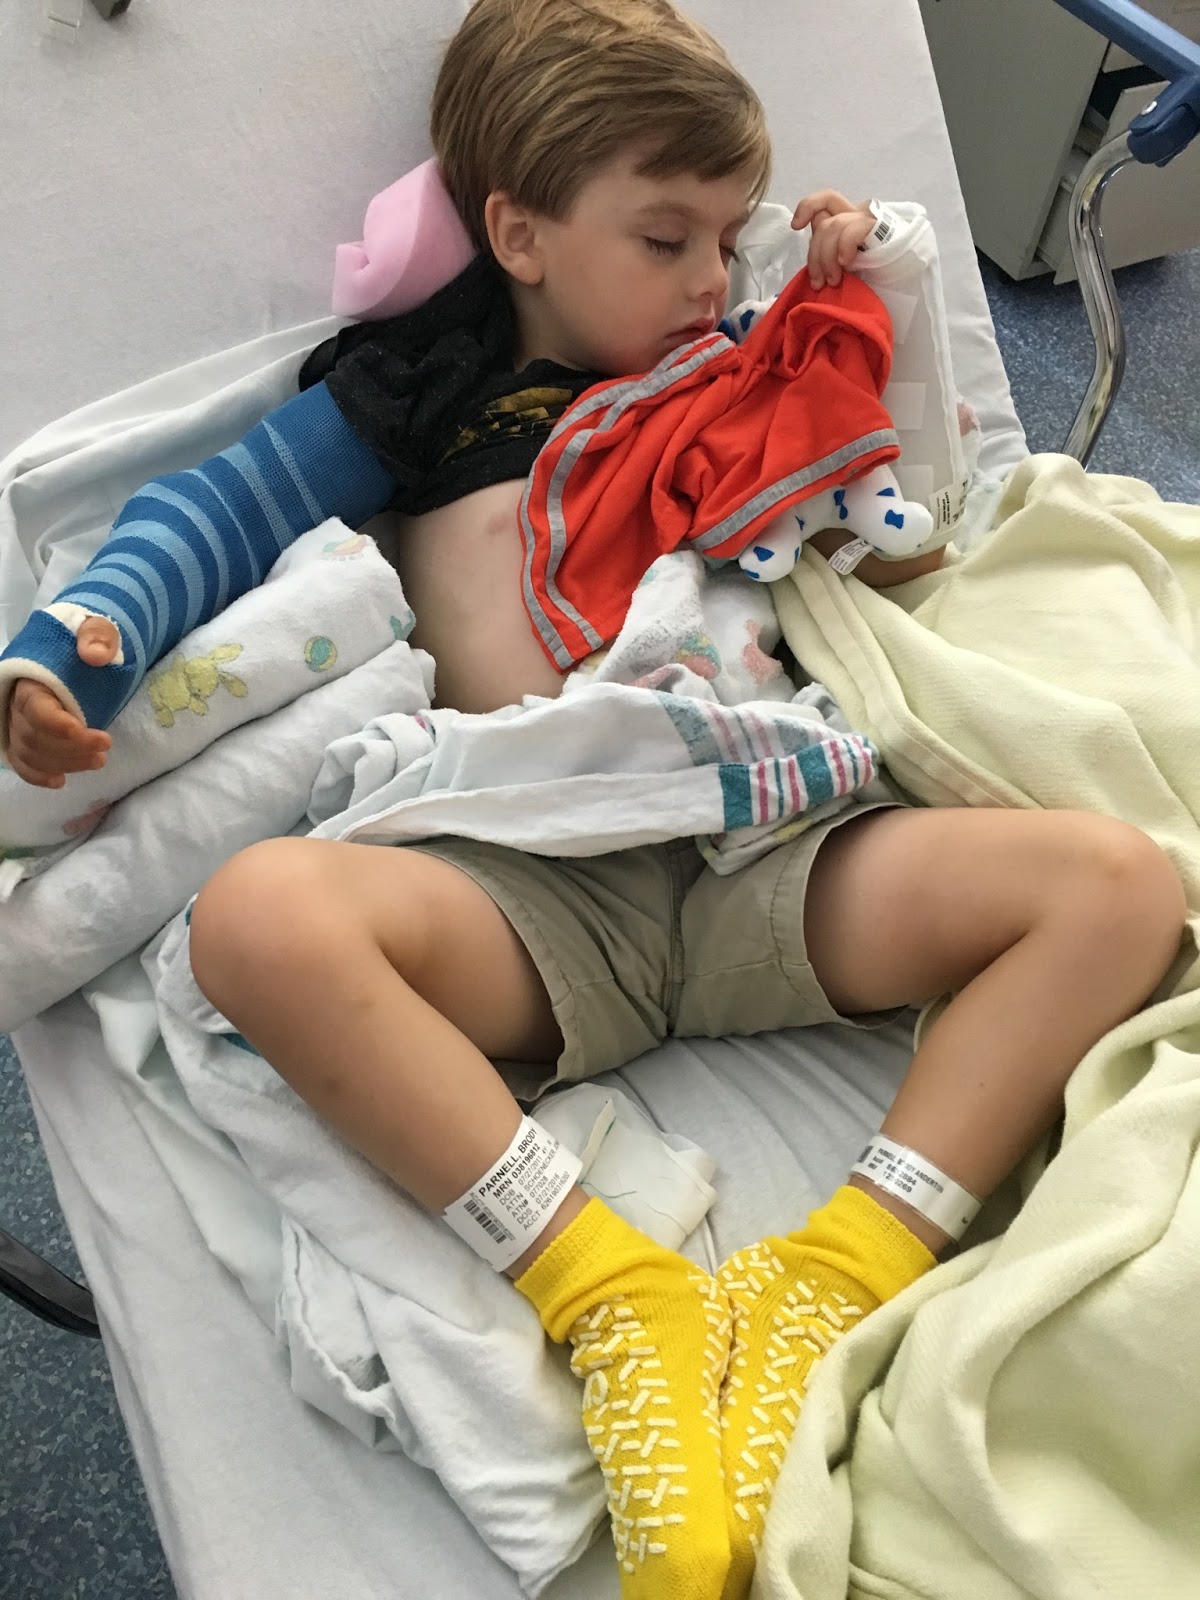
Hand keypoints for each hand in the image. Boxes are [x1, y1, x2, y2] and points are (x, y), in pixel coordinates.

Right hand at [6, 615, 118, 788]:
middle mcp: (16, 701)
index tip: (97, 736)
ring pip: (30, 752)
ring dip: (64, 763)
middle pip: (33, 735)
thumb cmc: (87, 637)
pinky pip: (22, 760)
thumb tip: (95, 654)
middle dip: (70, 749)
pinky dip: (38, 775)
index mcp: (30, 677)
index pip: (36, 708)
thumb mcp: (97, 627)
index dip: (61, 726)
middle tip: (105, 750)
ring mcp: (19, 720)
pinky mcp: (26, 733)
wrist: (78, 643)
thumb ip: (97, 636)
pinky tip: (60, 782)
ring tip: (99, 761)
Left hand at [791, 190, 875, 289]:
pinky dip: (844, 247)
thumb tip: (812, 243)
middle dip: (815, 256)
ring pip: (833, 227)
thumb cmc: (874, 277)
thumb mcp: (843, 264)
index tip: (795, 226)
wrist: (905, 285)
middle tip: (819, 282)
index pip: (824, 202)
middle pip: (824, 223)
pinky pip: (853, 230)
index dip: (807, 208)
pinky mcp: (880, 226)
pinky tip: (846, 263)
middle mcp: (857, 214)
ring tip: (834, 281)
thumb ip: (828, 248)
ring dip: (827, 259)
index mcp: (847, 220)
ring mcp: (869, 219)